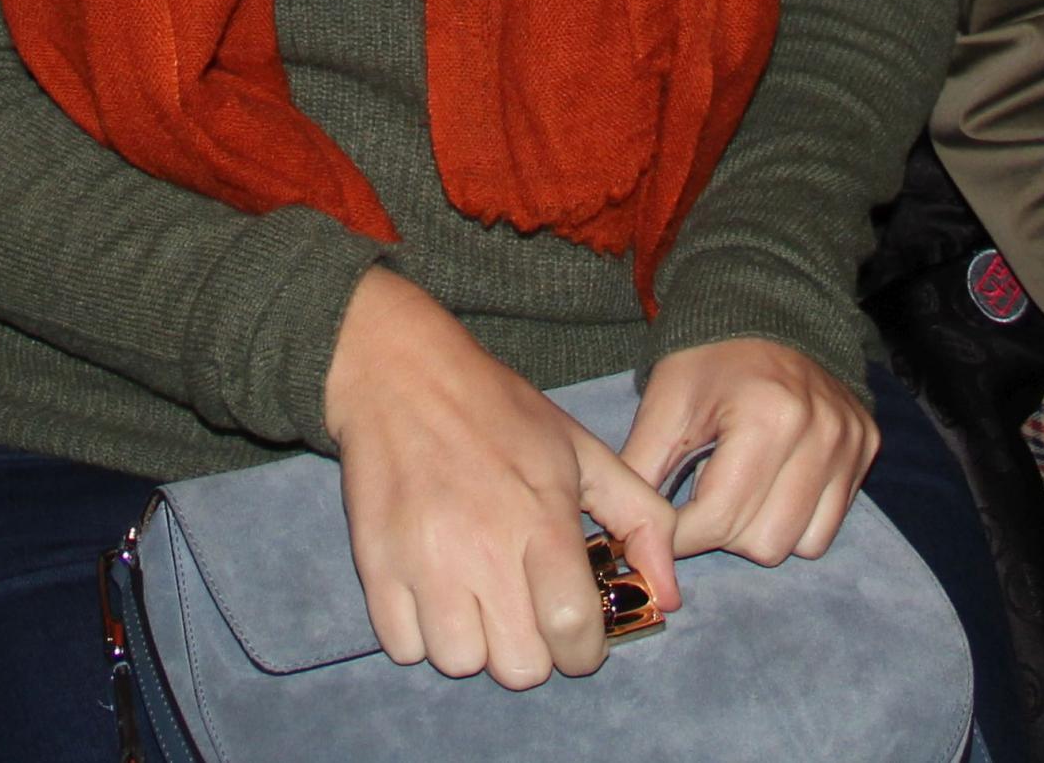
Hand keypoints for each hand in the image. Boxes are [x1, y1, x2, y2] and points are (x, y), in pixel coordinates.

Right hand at [325, 267, 682, 687]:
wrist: (401, 376)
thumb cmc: (499, 414)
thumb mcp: (584, 452)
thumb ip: (642, 521)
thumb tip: (668, 597)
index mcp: (541, 518)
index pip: (572, 630)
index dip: (584, 650)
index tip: (578, 636)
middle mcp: (482, 549)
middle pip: (520, 666)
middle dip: (534, 649)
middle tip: (526, 611)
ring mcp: (423, 562)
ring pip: (460, 663)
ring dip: (475, 644)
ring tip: (477, 598)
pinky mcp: (375, 567)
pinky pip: (404, 649)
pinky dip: (422, 635)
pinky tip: (435, 593)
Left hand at [622, 338, 880, 565]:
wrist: (765, 310)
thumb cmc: (707, 359)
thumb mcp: (664, 405)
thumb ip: (642, 472)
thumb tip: (633, 538)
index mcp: (767, 415)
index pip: (720, 518)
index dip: (682, 535)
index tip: (664, 528)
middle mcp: (821, 431)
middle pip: (764, 543)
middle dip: (724, 532)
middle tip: (706, 495)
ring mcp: (851, 441)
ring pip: (803, 545)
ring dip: (762, 531)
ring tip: (741, 488)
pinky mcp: (867, 447)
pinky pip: (829, 526)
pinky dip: (798, 521)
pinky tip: (774, 484)